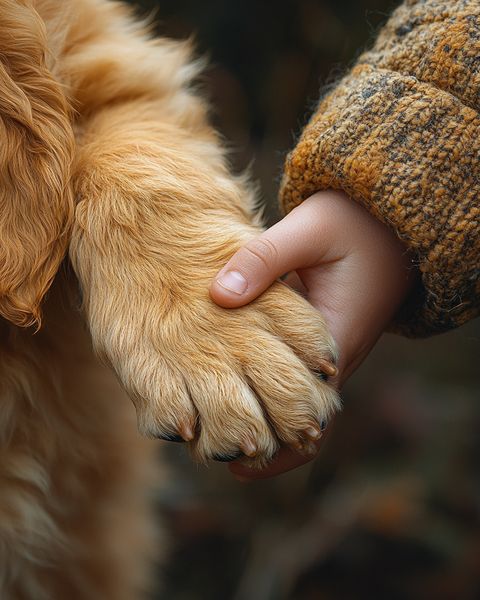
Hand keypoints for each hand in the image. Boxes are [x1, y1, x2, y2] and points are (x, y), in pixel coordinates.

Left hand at [209, 190, 414, 479]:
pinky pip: (288, 376)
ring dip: (259, 415)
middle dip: (261, 439)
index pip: (304, 414)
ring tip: (208, 423)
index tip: (229, 454)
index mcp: (334, 343)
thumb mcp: (309, 230)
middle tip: (207, 445)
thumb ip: (265, 259)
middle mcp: (332, 358)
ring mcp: (323, 352)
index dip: (270, 440)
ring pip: (291, 400)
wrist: (388, 222)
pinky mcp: (313, 340)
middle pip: (296, 419)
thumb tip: (219, 295)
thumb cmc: (354, 224)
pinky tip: (224, 382)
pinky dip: (261, 387)